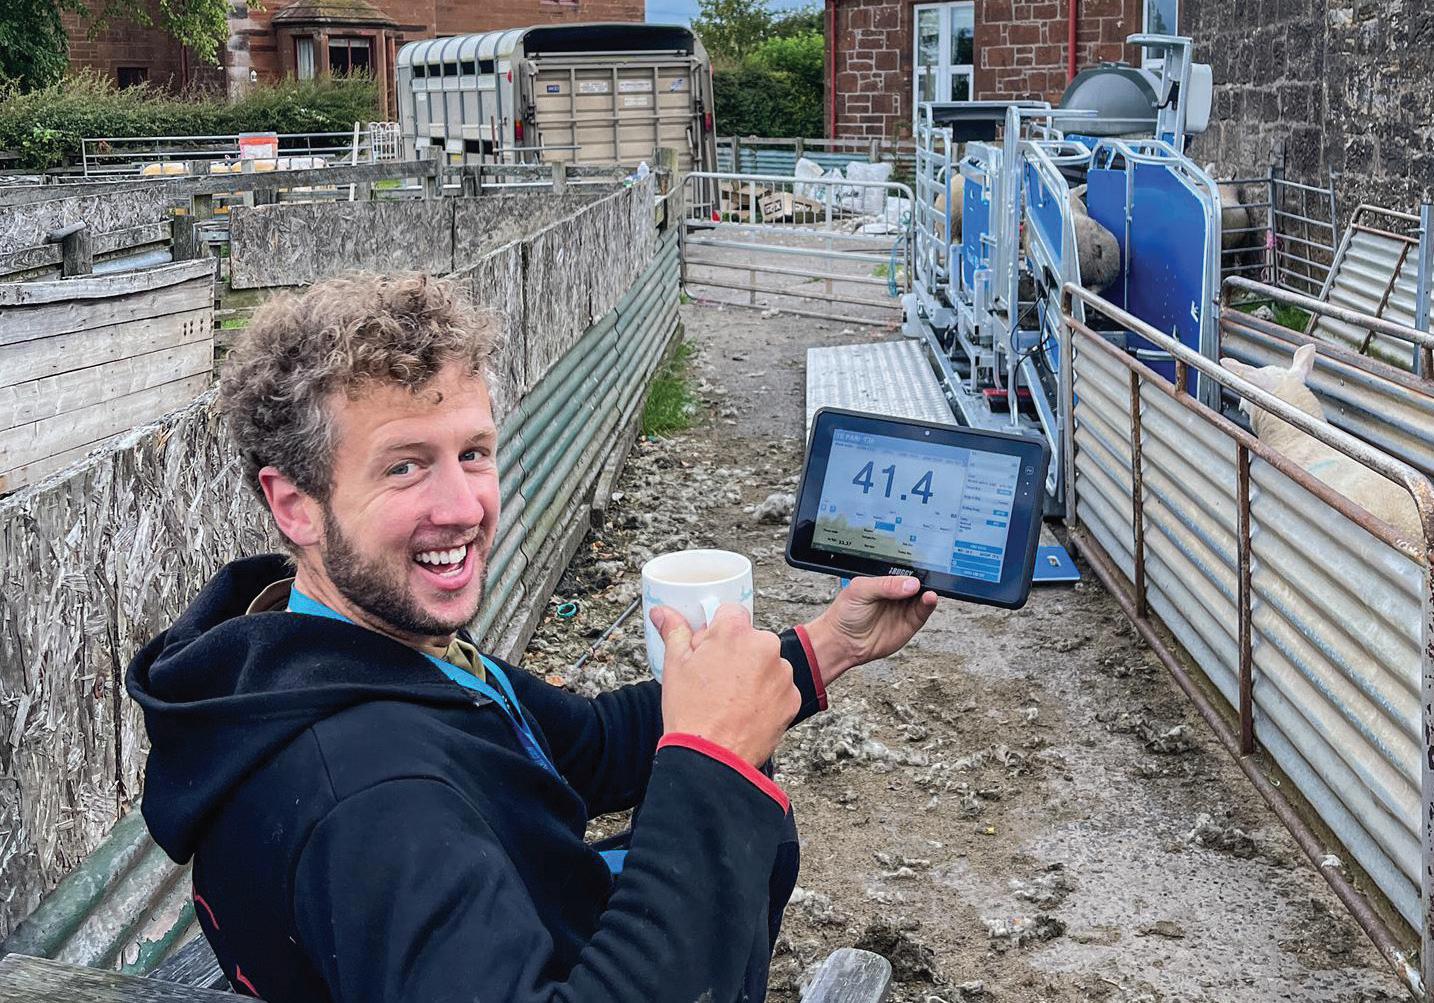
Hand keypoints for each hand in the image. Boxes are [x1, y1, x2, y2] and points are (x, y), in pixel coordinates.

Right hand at [654, 604, 800, 766]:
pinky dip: (767, 696)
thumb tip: (663, 611)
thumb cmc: (691, 712)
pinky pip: (779, 688)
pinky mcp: (792, 698)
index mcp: (735, 632)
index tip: (710, 649)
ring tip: (731, 700)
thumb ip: (674, 631)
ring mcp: (782, 673)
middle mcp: (765, 646)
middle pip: (751, 639)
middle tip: (716, 680)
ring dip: (754, 674)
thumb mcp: (675, 666)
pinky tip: (747, 712)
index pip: (731, 613)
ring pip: (767, 663)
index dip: (718, 632)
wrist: (712, 760)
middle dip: (737, 654)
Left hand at [802, 576, 937, 687]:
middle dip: (925, 578)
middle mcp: (896, 593)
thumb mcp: (860, 591)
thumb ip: (884, 585)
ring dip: (929, 591)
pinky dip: (928, 604)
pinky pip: (923, 612)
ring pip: (923, 596)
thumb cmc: (845, 614)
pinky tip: (929, 598)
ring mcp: (903, 608)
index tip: (921, 566)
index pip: (903, 570)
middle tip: (929, 577)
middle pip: (916, 582)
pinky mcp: (910, 623)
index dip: (912, 568)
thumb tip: (910, 583)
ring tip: (929, 590)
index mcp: (884, 581)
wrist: (842, 642)